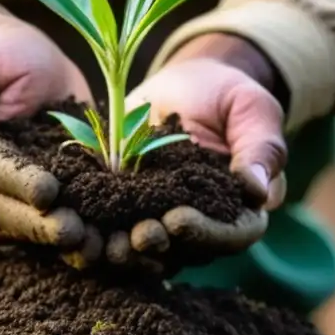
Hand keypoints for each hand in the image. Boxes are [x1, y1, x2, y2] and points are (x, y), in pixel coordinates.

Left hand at [109, 34, 288, 270]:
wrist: (187, 82)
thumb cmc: (229, 95)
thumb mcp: (252, 110)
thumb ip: (260, 147)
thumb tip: (258, 191)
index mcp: (241, 210)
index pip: (231, 236)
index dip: (205, 235)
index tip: (176, 220)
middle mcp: (202, 225)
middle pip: (184, 252)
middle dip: (156, 248)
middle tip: (132, 236)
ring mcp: (161, 220)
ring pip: (144, 250)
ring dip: (121, 249)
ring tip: (99, 239)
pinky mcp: (126, 207)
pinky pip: (110, 226)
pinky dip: (93, 229)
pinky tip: (74, 222)